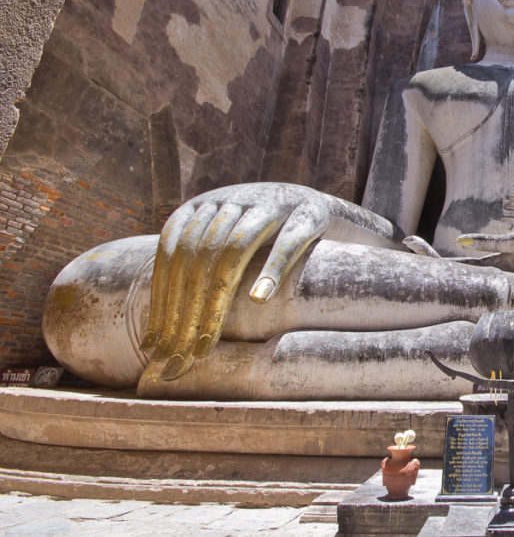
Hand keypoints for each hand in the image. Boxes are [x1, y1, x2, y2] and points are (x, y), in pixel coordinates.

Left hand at [141, 183, 342, 380]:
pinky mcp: (309, 212)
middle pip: (199, 256)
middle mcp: (234, 198)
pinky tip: (258, 299)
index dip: (162, 299)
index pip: (172, 253)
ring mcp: (272, 202)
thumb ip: (193, 271)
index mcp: (205, 204)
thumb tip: (152, 334)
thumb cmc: (265, 239)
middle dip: (185, 311)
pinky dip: (271, 270)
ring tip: (206, 342)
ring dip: (216, 301)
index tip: (156, 345)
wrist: (320, 207)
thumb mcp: (223, 245)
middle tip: (180, 355)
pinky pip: (288, 242)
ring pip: (235, 250)